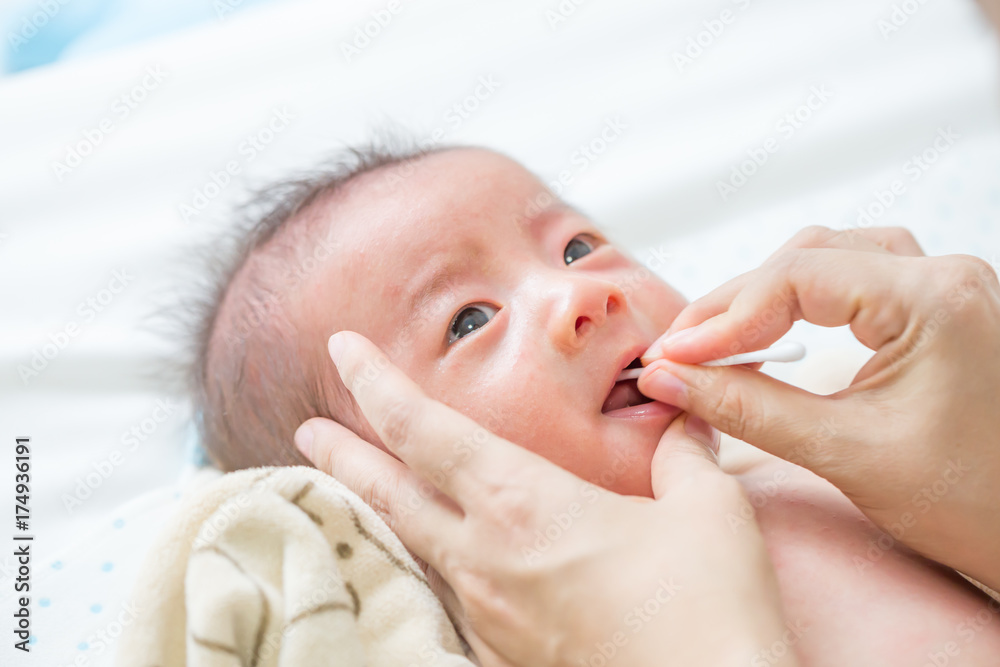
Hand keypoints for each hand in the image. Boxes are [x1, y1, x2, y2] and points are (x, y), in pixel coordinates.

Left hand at [294, 331, 797, 666]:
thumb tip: (684, 425)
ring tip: (359, 490)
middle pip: (388, 492)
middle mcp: (487, 557)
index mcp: (523, 503)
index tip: (341, 347)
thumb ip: (682, 457)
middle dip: (342, 454)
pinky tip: (444, 560)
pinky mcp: (503, 653)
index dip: (375, 382)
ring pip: (412, 545)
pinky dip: (429, 560)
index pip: (423, 429)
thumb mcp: (706, 511)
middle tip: (307, 431)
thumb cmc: (707, 613)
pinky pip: (450, 592)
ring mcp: (488, 612)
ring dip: (379, 509)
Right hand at [639, 225, 999, 589]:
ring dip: (763, 295)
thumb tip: (671, 378)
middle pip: (806, 258)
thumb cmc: (970, 501)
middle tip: (680, 352)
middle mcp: (943, 277)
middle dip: (734, 304)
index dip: (723, 316)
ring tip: (714, 339)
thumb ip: (747, 409)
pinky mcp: (933, 308)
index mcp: (934, 300)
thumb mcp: (845, 453)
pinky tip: (769, 328)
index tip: (675, 357)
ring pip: (826, 260)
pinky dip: (797, 300)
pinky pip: (850, 279)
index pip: (797, 277)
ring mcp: (941, 288)